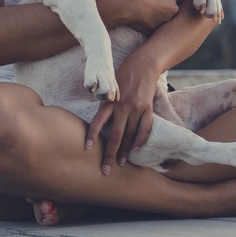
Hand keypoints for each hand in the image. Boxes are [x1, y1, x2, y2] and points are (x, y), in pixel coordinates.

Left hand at [85, 52, 161, 173]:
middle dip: (109, 154)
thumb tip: (95, 123)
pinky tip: (135, 149)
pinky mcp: (148, 108)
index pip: (97, 121)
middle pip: (115, 135)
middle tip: (106, 170)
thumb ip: (103, 105)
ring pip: (129, 135)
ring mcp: (136, 108)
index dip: (92, 135)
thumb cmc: (121, 77)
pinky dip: (140, 140)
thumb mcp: (108, 88)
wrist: (142, 66)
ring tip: (120, 164)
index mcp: (109, 101)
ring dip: (124, 151)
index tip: (87, 149)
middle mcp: (122, 106)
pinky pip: (145, 128)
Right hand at [96, 0, 177, 33]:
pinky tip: (138, 18)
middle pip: (167, 11)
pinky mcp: (152, 30)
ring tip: (142, 11)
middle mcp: (171, 12)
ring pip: (159, 20)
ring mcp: (161, 22)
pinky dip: (146, 24)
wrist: (127, 2)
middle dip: (160, 9)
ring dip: (154, 17)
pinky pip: (150, 27)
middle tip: (148, 5)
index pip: (170, 0)